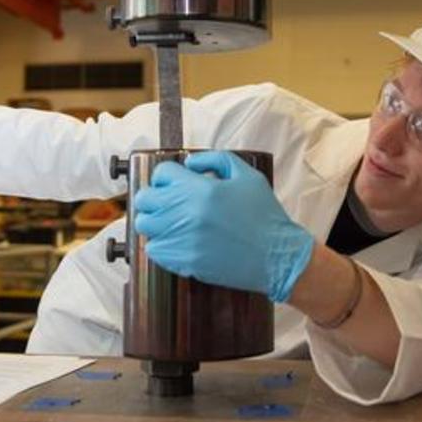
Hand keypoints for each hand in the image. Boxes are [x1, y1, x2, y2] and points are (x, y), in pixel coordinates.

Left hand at [133, 151, 313, 301]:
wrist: (277, 257)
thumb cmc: (265, 216)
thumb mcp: (247, 176)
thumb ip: (216, 160)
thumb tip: (190, 163)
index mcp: (201, 189)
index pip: (162, 174)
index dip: (167, 176)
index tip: (174, 184)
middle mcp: (186, 213)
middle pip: (144, 199)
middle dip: (154, 197)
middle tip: (167, 203)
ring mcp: (182, 239)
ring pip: (144, 225)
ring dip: (154, 221)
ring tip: (169, 223)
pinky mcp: (184, 262)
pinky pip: (153, 250)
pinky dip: (160, 244)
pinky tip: (176, 242)